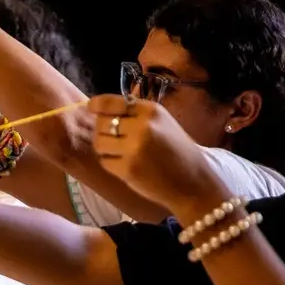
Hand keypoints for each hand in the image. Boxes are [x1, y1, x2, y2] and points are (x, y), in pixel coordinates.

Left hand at [90, 95, 217, 213]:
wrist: (193, 181)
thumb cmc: (175, 150)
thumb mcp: (161, 123)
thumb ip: (134, 114)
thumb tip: (97, 107)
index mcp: (151, 110)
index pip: (111, 102)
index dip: (97, 105)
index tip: (91, 107)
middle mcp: (142, 126)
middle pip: (101, 123)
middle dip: (103, 131)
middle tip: (116, 140)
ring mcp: (134, 148)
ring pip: (99, 142)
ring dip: (105, 148)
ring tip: (121, 153)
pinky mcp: (128, 169)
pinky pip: (105, 162)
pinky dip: (111, 164)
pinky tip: (127, 166)